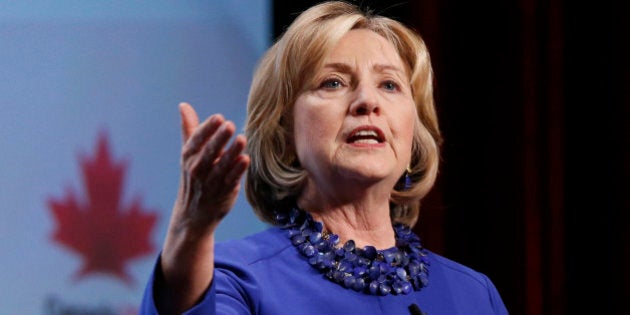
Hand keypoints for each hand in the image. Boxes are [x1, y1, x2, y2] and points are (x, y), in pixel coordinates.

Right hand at [173, 102, 249, 233]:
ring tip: (241, 139)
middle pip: (209, 151)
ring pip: (222, 165)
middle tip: (230, 125)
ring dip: (232, 152)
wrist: (193, 214)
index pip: (197, 140)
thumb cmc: (193, 177)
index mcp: (189, 156)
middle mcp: (198, 168)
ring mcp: (211, 181)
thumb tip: (183, 105)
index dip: (207, 129)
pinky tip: (246, 159)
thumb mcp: (188, 154)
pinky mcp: (225, 191)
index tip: (218, 118)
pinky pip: (232, 179)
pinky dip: (238, 170)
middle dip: (219, 138)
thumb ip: (190, 129)